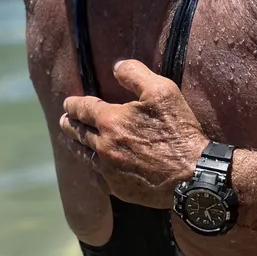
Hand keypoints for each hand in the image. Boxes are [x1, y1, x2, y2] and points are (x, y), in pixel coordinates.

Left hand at [60, 59, 207, 209]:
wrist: (192, 174)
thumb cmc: (178, 130)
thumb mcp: (162, 91)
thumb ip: (135, 74)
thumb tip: (116, 67)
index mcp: (111, 121)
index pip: (83, 109)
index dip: (74, 104)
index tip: (68, 103)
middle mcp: (104, 147)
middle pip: (77, 133)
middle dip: (69, 124)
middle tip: (64, 120)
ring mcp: (110, 170)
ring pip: (84, 156)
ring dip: (76, 145)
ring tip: (72, 140)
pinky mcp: (119, 189)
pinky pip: (98, 176)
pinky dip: (93, 167)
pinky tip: (95, 165)